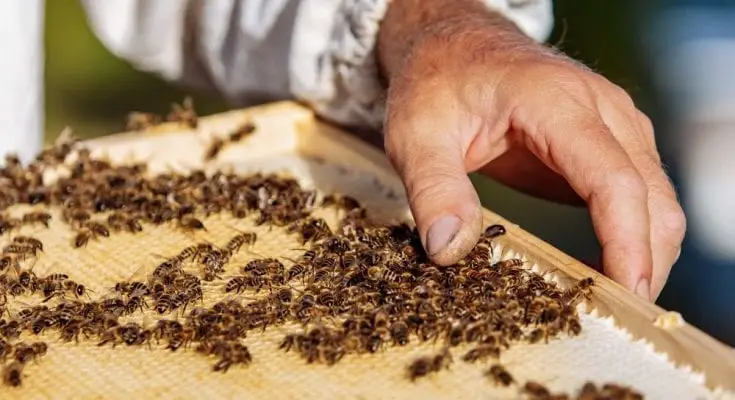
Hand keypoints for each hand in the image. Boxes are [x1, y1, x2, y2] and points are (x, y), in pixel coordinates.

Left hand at [377, 0, 685, 299]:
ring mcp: (612, 124)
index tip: (623, 292)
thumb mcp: (416, 134)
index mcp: (556, 102)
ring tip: (608, 300)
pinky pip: (640, 194)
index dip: (626, 241)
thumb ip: (433, 189)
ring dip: (644, 251)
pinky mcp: (607, 143)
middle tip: (611, 316)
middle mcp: (601, 109)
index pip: (612, 178)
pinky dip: (634, 234)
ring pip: (657, 198)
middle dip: (643, 260)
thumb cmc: (436, 83)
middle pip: (651, 195)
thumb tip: (449, 251)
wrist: (455, 45)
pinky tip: (605, 268)